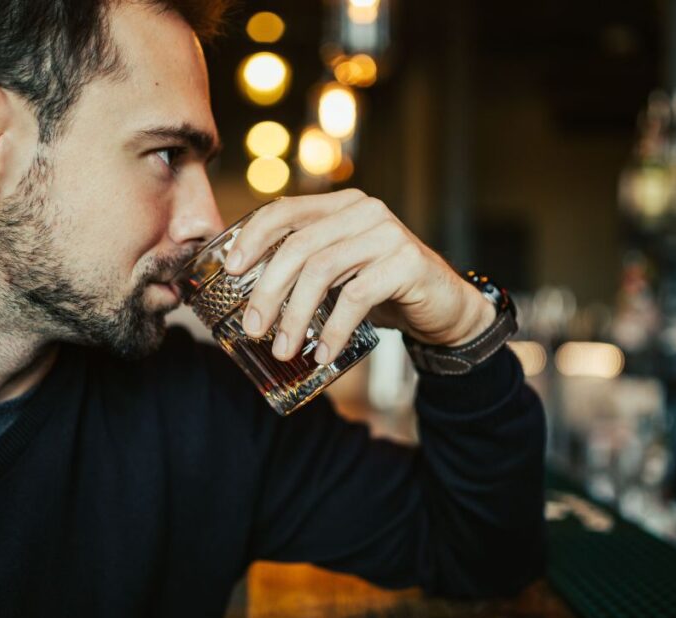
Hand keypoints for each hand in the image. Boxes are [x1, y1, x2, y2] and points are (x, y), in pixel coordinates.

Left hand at [223, 189, 495, 363]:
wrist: (444, 307)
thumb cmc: (383, 290)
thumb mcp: (340, 271)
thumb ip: (305, 266)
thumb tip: (246, 292)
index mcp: (340, 206)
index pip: (285, 210)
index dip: (253, 237)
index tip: (231, 270)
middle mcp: (363, 211)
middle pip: (299, 246)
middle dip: (268, 290)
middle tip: (253, 328)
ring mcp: (387, 234)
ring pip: (323, 270)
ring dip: (296, 315)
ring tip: (283, 348)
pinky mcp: (407, 262)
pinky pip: (357, 296)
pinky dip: (334, 328)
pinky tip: (323, 353)